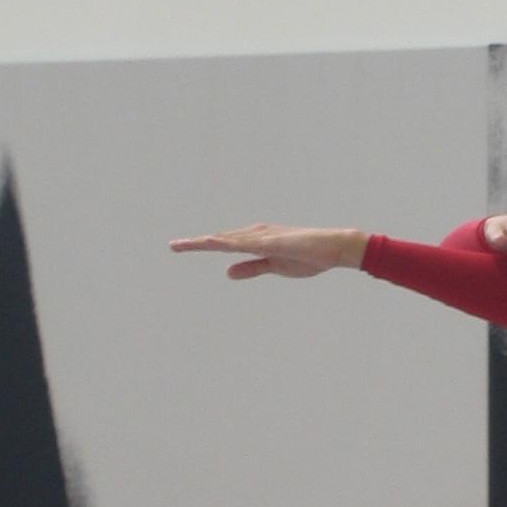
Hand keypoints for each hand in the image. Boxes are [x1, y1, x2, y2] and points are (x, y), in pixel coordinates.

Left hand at [168, 225, 366, 278]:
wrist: (334, 248)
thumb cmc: (308, 256)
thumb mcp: (274, 266)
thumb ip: (251, 268)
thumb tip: (226, 272)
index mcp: (255, 240)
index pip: (223, 244)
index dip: (201, 245)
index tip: (180, 247)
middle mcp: (255, 234)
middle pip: (220, 239)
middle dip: (196, 243)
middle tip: (173, 247)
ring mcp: (263, 236)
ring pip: (229, 239)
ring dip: (207, 242)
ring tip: (185, 245)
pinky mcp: (273, 241)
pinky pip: (247, 243)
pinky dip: (229, 243)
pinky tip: (215, 244)